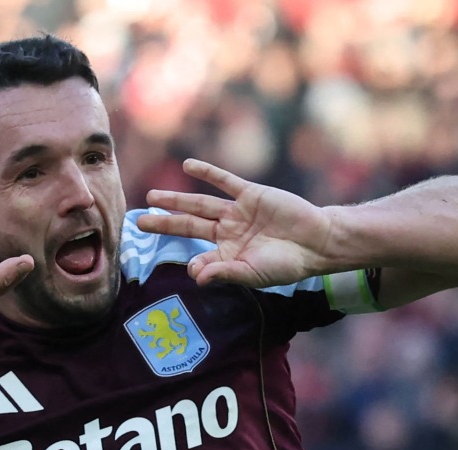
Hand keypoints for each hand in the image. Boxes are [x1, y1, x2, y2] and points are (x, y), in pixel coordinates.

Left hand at [137, 159, 332, 286]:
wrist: (317, 241)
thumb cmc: (288, 264)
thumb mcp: (253, 273)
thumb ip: (224, 273)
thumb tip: (193, 276)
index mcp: (228, 254)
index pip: (200, 257)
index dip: (195, 263)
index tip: (195, 268)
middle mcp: (228, 232)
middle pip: (189, 226)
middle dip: (164, 224)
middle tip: (139, 223)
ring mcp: (237, 212)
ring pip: (200, 204)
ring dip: (176, 200)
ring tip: (153, 197)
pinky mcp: (250, 194)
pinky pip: (225, 181)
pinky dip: (207, 172)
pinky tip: (189, 165)